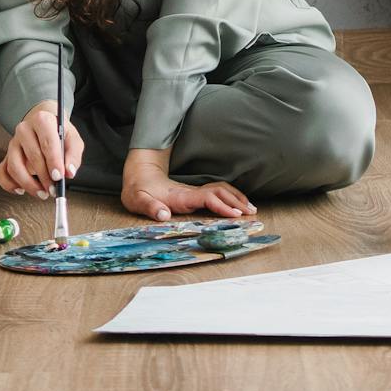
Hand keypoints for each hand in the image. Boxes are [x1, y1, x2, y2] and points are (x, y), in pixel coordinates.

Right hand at [0, 101, 82, 199]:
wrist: (43, 126)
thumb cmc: (58, 133)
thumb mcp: (72, 139)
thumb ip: (73, 155)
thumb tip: (69, 172)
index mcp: (42, 120)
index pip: (47, 142)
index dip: (53, 161)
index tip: (59, 177)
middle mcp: (24, 130)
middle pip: (32, 156)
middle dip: (44, 177)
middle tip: (54, 190)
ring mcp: (12, 143)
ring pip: (14, 167)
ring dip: (28, 184)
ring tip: (42, 193)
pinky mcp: (6, 156)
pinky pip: (1, 173)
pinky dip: (9, 185)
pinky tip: (22, 190)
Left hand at [119, 148, 250, 221]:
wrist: (139, 174)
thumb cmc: (138, 190)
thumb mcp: (137, 200)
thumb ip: (150, 207)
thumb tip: (164, 215)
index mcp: (181, 195)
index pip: (207, 198)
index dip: (222, 206)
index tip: (236, 215)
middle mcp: (190, 192)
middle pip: (220, 192)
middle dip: (237, 201)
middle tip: (252, 214)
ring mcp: (193, 192)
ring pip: (221, 190)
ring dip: (237, 197)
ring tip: (251, 209)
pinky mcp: (193, 194)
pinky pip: (217, 192)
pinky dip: (230, 197)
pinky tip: (237, 204)